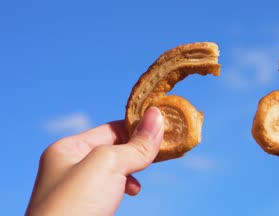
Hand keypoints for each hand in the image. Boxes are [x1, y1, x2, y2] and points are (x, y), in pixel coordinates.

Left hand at [26, 107, 163, 215]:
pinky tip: (135, 191)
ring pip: (117, 169)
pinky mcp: (90, 208)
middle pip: (115, 147)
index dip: (138, 125)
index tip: (165, 125)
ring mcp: (81, 189)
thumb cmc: (76, 205)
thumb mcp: (108, 164)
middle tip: (168, 146)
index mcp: (68, 148)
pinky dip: (129, 185)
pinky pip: (114, 188)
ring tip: (150, 167)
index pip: (111, 128)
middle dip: (140, 147)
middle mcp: (72, 166)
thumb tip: (157, 115)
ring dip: (136, 167)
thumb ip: (135, 144)